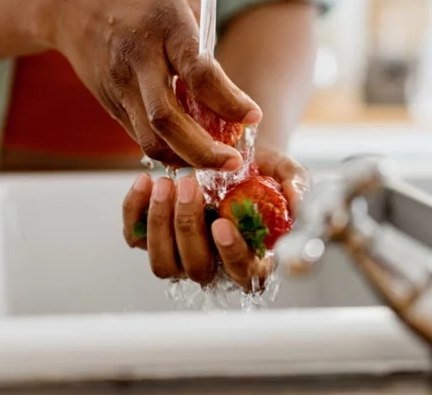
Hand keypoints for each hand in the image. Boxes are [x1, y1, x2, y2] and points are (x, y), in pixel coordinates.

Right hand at [48, 0, 260, 169]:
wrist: (73, 2)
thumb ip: (211, 30)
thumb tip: (234, 78)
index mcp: (164, 25)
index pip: (198, 73)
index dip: (228, 100)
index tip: (253, 116)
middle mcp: (138, 59)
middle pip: (167, 119)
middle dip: (203, 149)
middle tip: (233, 162)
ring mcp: (120, 85)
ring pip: (150, 138)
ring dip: (185, 159)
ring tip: (216, 162)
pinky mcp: (111, 104)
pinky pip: (141, 137)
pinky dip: (169, 151)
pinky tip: (192, 150)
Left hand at [121, 147, 308, 291]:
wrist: (228, 157)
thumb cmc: (260, 173)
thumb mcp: (284, 173)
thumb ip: (295, 186)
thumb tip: (297, 203)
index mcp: (252, 260)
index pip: (244, 273)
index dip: (232, 254)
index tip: (222, 223)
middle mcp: (214, 266)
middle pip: (196, 268)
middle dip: (189, 227)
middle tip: (189, 185)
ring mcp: (181, 256)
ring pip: (162, 263)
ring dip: (160, 224)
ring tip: (166, 184)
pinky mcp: (151, 239)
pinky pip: (134, 237)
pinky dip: (134, 210)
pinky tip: (145, 181)